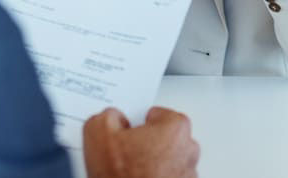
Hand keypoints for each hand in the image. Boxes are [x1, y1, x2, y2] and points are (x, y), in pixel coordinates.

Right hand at [83, 107, 198, 177]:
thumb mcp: (98, 133)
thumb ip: (108, 116)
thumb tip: (112, 118)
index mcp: (175, 127)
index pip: (154, 114)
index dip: (135, 126)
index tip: (125, 136)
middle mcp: (189, 149)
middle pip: (163, 138)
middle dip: (145, 145)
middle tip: (124, 158)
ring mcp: (188, 174)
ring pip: (166, 161)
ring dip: (152, 166)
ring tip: (129, 175)